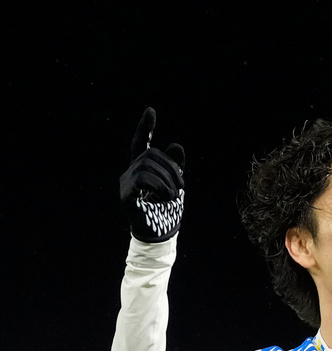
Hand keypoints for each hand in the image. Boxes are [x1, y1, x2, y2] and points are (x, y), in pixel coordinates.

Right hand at [119, 107, 184, 242]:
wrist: (161, 234)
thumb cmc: (167, 211)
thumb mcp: (176, 185)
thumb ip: (175, 167)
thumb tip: (176, 145)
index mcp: (142, 169)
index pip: (141, 144)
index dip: (145, 128)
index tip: (151, 111)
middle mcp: (130, 173)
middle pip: (151, 155)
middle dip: (172, 169)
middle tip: (181, 187)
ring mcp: (126, 183)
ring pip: (148, 166)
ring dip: (168, 181)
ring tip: (172, 196)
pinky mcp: (126, 196)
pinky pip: (143, 180)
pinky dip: (159, 187)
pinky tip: (165, 197)